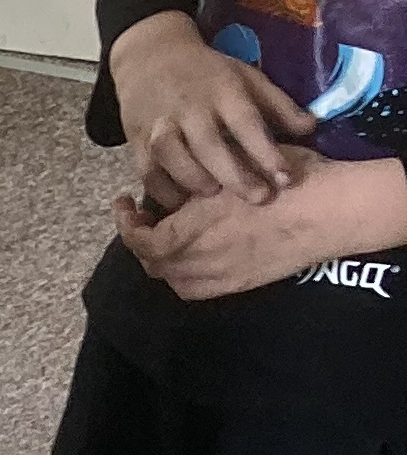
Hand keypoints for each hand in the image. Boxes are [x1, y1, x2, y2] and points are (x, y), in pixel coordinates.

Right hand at [107, 11, 313, 203]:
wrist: (151, 58)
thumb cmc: (208, 74)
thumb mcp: (246, 78)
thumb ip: (278, 105)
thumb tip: (311, 128)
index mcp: (223, 90)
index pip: (247, 122)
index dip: (266, 151)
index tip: (285, 177)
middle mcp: (191, 107)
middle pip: (210, 146)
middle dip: (235, 175)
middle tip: (259, 198)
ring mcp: (161, 124)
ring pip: (174, 158)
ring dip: (195, 181)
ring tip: (215, 196)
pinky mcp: (138, 141)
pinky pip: (149, 172)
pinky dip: (164, 190)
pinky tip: (182, 201)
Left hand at [113, 189, 320, 302]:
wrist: (331, 210)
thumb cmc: (285, 178)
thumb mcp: (235, 165)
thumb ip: (199, 179)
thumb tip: (173, 181)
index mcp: (194, 228)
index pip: (140, 239)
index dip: (125, 223)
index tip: (124, 203)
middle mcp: (200, 259)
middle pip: (152, 263)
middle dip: (140, 240)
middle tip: (143, 217)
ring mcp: (220, 277)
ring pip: (171, 279)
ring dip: (161, 259)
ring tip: (166, 235)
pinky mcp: (238, 285)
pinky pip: (196, 289)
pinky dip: (183, 275)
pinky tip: (192, 255)